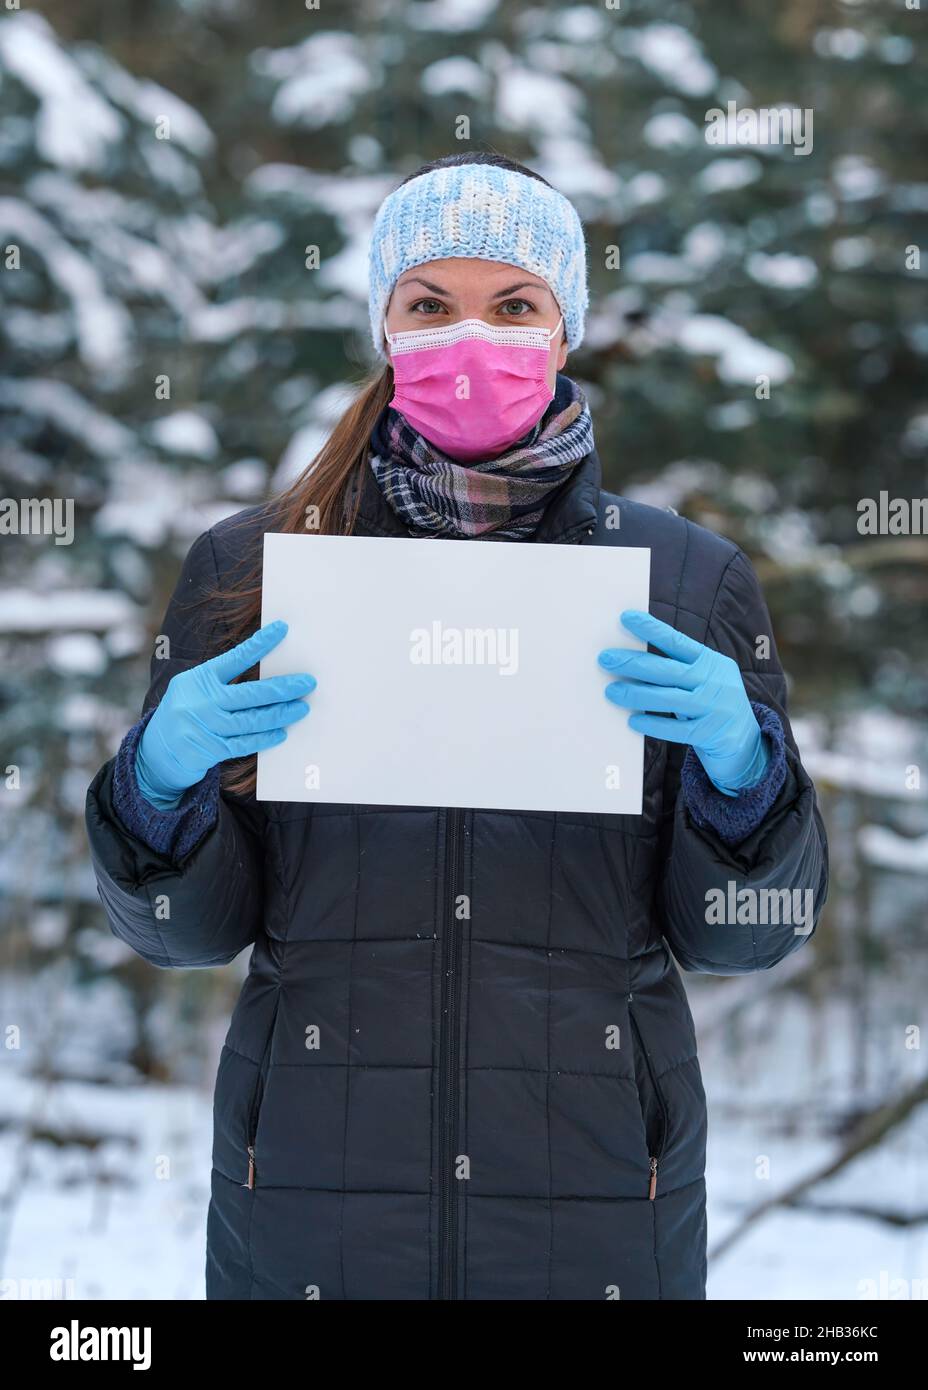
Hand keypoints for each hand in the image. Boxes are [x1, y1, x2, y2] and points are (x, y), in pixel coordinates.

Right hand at [136, 619, 314, 807]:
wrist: (157, 752)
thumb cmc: (187, 713)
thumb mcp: (196, 689)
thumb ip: (225, 682)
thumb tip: (270, 676)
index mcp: (199, 678)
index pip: (236, 657)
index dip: (261, 644)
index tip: (283, 629)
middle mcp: (201, 700)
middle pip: (251, 693)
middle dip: (283, 688)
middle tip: (307, 683)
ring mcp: (204, 726)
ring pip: (252, 720)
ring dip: (281, 714)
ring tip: (302, 708)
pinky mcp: (209, 750)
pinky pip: (245, 743)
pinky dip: (265, 738)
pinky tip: (281, 732)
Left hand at [597, 608, 767, 794]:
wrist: (746, 741)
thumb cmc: (711, 703)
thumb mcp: (702, 679)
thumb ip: (677, 670)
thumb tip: (632, 660)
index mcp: (710, 661)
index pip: (676, 641)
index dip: (651, 629)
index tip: (626, 618)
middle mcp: (714, 681)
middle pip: (667, 670)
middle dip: (633, 663)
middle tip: (606, 660)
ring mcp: (714, 707)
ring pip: (668, 698)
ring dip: (636, 694)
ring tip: (611, 692)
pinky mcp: (710, 733)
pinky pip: (676, 729)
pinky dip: (652, 724)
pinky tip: (633, 721)